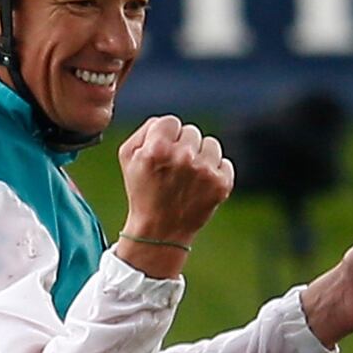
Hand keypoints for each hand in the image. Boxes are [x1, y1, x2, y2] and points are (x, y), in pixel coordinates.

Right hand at [114, 116, 233, 277]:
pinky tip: (200, 185)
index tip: (162, 152)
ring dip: (201, 156)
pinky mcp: (222, 184)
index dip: (166, 136)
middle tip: (174, 169)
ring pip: (210, 144)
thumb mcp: (128, 157)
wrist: (160, 231)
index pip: (171, 122)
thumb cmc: (143, 191)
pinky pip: (224, 162)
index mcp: (157, 148)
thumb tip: (165, 122)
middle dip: (183, 146)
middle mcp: (183, 157)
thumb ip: (145, 130)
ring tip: (188, 176)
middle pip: (191, 132)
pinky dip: (215, 172)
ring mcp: (205, 171)